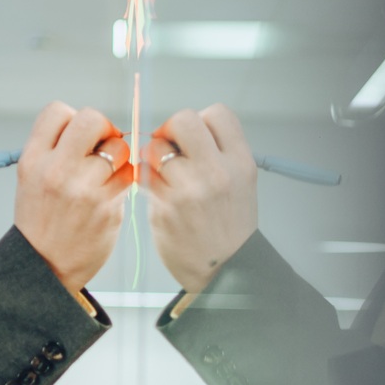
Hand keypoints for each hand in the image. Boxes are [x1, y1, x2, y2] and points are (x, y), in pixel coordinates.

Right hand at [14, 102, 132, 292]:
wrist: (43, 266)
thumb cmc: (41, 220)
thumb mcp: (30, 179)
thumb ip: (55, 150)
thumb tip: (94, 127)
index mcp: (33, 160)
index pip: (57, 111)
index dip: (72, 118)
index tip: (76, 138)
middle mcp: (56, 170)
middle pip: (91, 119)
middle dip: (102, 128)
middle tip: (100, 146)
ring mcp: (84, 189)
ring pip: (118, 146)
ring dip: (117, 156)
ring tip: (105, 174)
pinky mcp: (107, 206)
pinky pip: (129, 174)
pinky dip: (126, 177)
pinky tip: (113, 189)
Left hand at [144, 105, 257, 294]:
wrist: (225, 271)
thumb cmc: (229, 227)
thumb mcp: (241, 183)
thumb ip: (218, 154)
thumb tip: (182, 131)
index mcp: (240, 162)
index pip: (217, 113)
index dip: (201, 120)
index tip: (194, 138)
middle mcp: (216, 172)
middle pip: (183, 120)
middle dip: (170, 130)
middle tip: (170, 148)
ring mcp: (189, 189)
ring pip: (156, 147)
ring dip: (153, 156)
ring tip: (162, 173)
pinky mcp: (164, 207)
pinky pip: (143, 175)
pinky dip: (144, 177)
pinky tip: (155, 189)